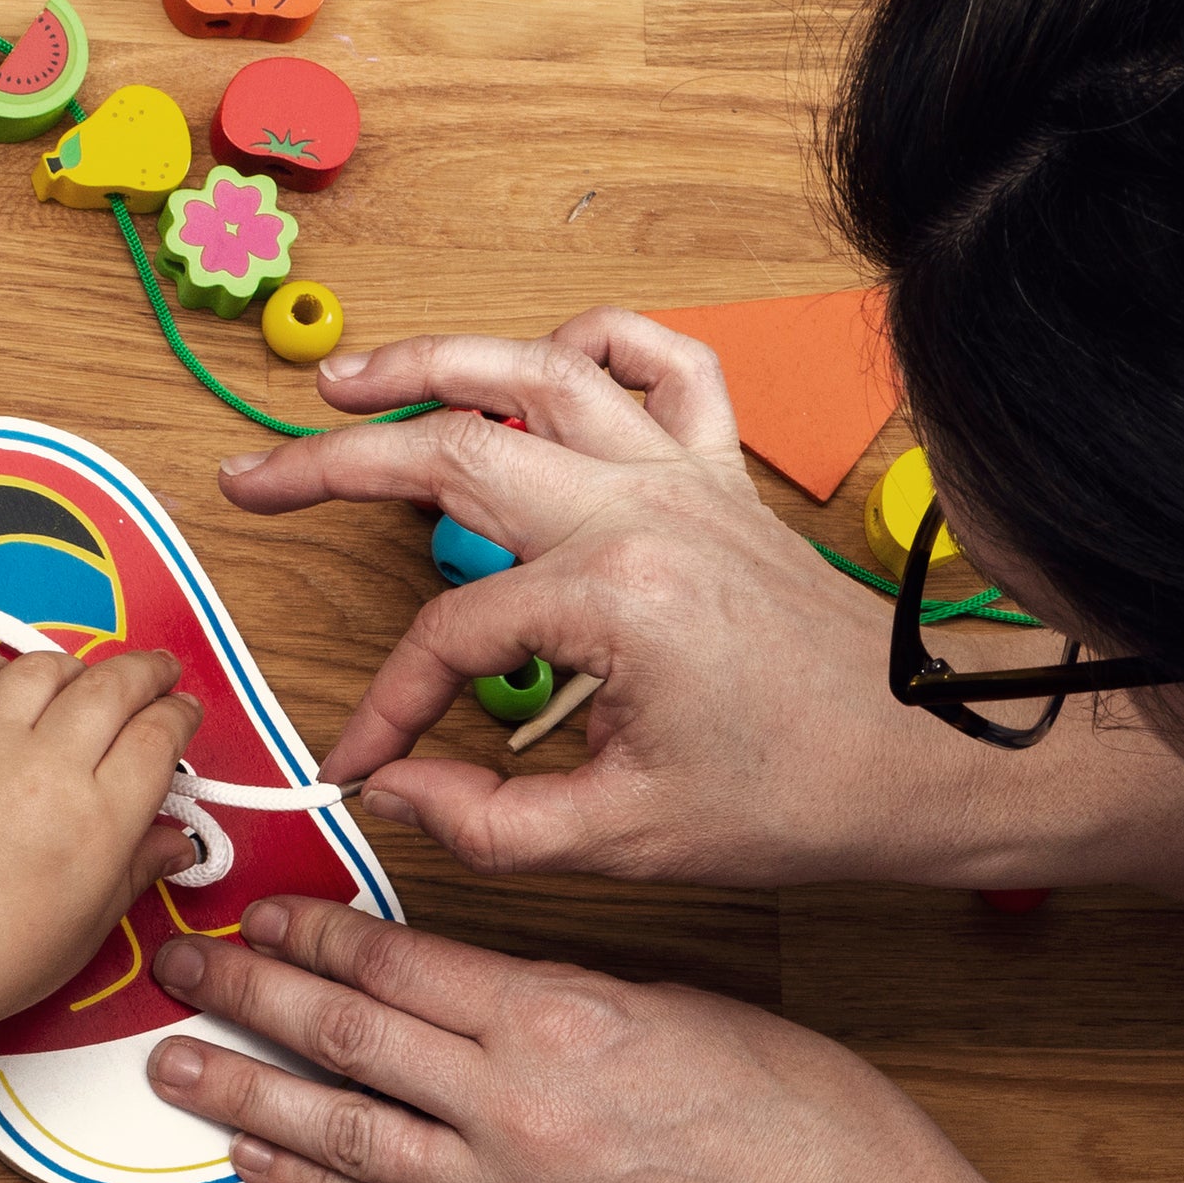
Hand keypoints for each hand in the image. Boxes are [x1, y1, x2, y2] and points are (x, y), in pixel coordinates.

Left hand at [0, 646, 199, 1038]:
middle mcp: (46, 766)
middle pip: (115, 686)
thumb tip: (175, 843)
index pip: (159, 736)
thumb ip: (134, 873)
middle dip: (146, 671)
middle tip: (156, 672)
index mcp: (98, 821)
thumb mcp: (80, 933)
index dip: (179, 715)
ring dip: (74, 668)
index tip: (182, 712)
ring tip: (81, 681)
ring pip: (45, 667)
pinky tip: (4, 687)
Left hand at [146, 897, 989, 1182]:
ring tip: (172, 1069)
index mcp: (556, 1016)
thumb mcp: (667, 1002)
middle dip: (248, 997)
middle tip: (178, 967)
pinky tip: (254, 1163)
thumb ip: (553, 994)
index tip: (258, 910)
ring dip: (245, 1100)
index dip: (312, 931)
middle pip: (345, 1040)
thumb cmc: (787, 1107)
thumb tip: (468, 985)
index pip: (396, 964)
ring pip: (343, 1137)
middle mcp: (514, 1107)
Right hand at [216, 309, 1030, 887]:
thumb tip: (395, 788)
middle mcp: (642, 511)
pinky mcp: (722, 474)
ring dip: (435, 362)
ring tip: (346, 379)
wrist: (930, 762)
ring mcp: (684, 477)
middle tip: (253, 483)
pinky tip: (538, 359)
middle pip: (454, 449)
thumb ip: (487, 821)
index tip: (359, 763)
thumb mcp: (626, 839)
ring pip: (539, 373)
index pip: (450, 635)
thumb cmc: (803, 796)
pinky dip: (595, 343)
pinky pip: (660, 364)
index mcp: (614, 598)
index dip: (387, 707)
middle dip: (334, 462)